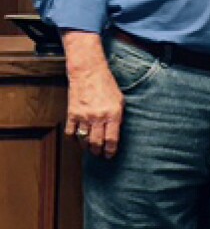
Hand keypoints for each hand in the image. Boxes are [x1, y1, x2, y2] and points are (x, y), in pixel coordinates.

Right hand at [62, 32, 124, 158]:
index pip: (112, 139)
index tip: (110, 155)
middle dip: (98, 151)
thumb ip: (118, 116)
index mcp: (113, 114)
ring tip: (89, 149)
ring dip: (87, 148)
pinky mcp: (72, 114)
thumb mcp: (119, 100)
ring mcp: (84, 117)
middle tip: (99, 154)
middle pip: (97, 143)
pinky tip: (77, 140)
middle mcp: (99, 117)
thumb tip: (116, 131)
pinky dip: (73, 140)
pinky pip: (71, 133)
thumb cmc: (106, 84)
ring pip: (84, 141)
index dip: (111, 150)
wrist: (89, 73)